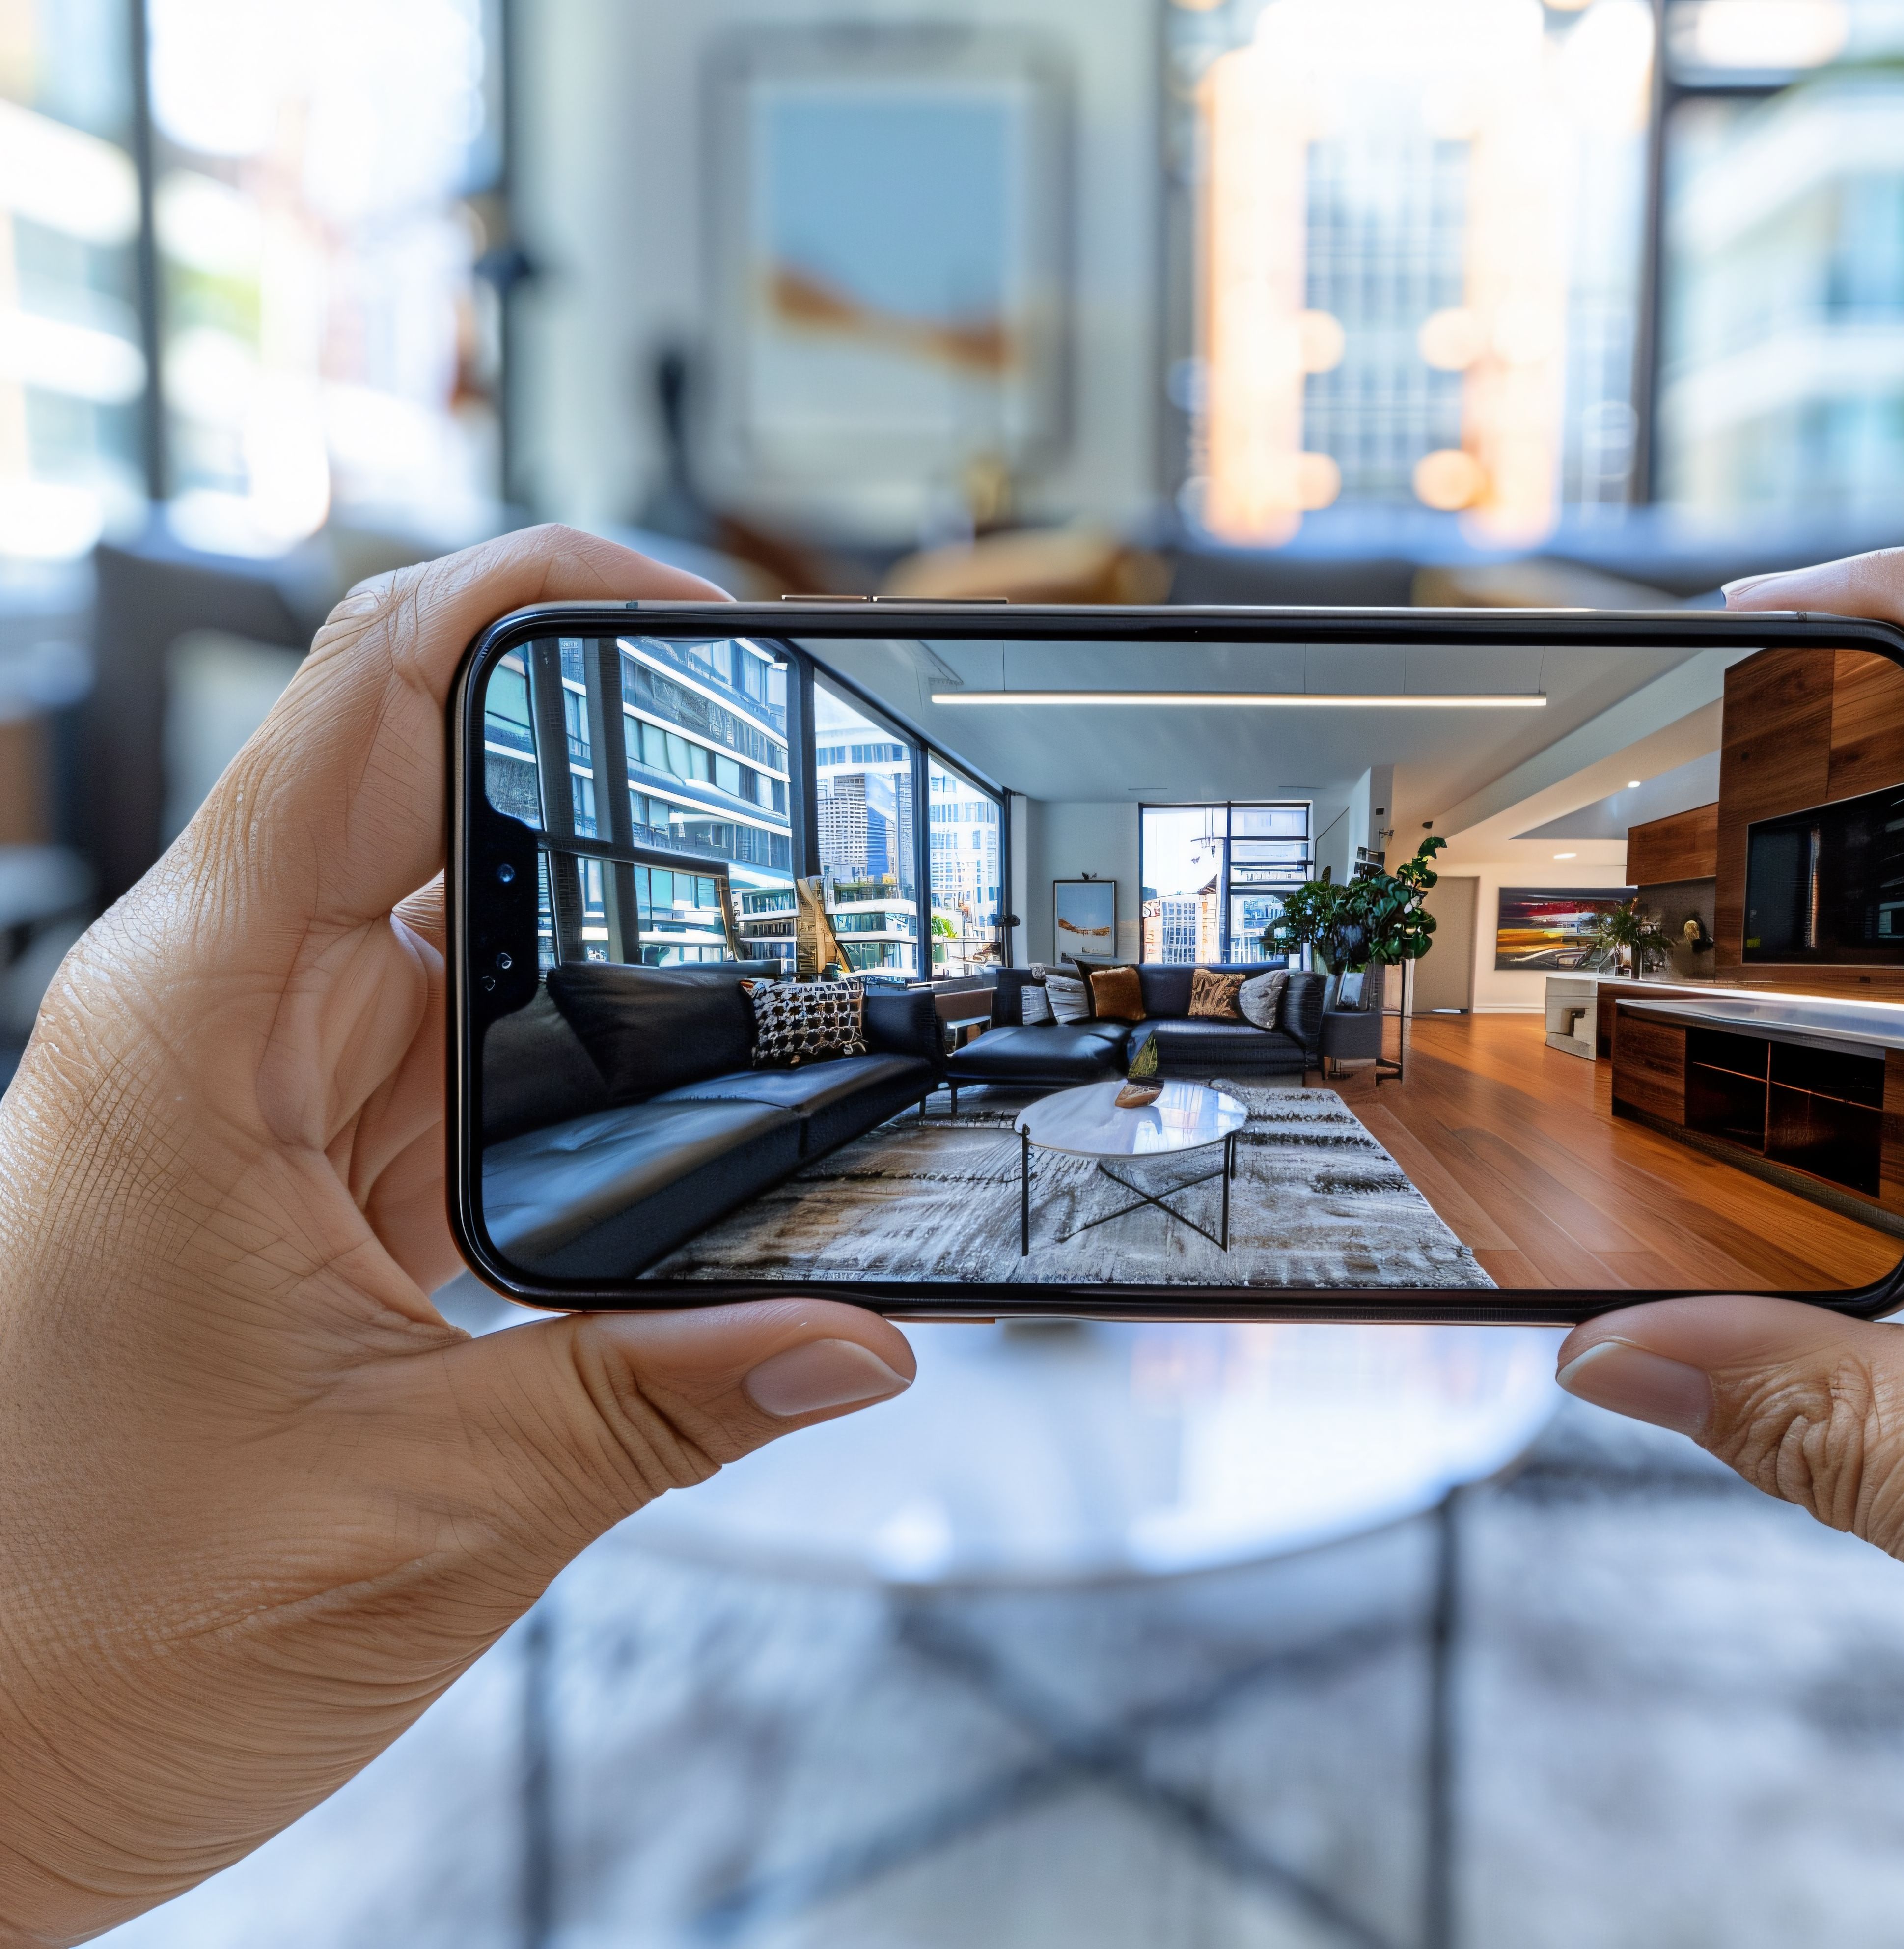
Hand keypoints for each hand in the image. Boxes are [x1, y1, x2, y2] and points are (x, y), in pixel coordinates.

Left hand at [0, 527, 916, 1945]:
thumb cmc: (90, 1633)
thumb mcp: (427, 1514)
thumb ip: (665, 1403)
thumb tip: (859, 1340)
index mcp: (200, 1028)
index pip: (372, 692)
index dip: (543, 596)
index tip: (704, 613)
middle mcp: (222, 1020)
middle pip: (436, 779)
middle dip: (624, 777)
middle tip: (804, 807)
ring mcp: (264, 1087)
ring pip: (467, 921)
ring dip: (612, 941)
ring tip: (780, 971)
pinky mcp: (305, 1162)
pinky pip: (466, 1045)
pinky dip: (584, 1057)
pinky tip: (685, 1100)